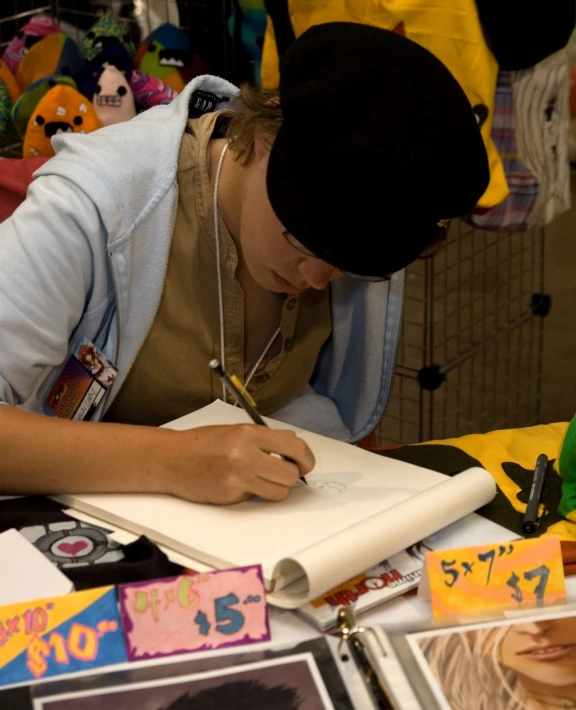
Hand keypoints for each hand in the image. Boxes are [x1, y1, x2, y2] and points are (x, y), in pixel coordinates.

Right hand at [161, 424, 314, 504]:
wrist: (172, 459)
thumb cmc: (204, 442)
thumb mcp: (236, 430)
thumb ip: (265, 438)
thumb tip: (294, 445)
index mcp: (250, 434)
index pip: (294, 447)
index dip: (305, 458)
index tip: (305, 464)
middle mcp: (246, 455)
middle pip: (291, 475)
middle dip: (292, 476)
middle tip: (285, 473)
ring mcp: (238, 478)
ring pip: (279, 492)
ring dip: (276, 488)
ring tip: (263, 480)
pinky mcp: (231, 496)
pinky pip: (257, 499)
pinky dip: (254, 494)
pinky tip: (239, 484)